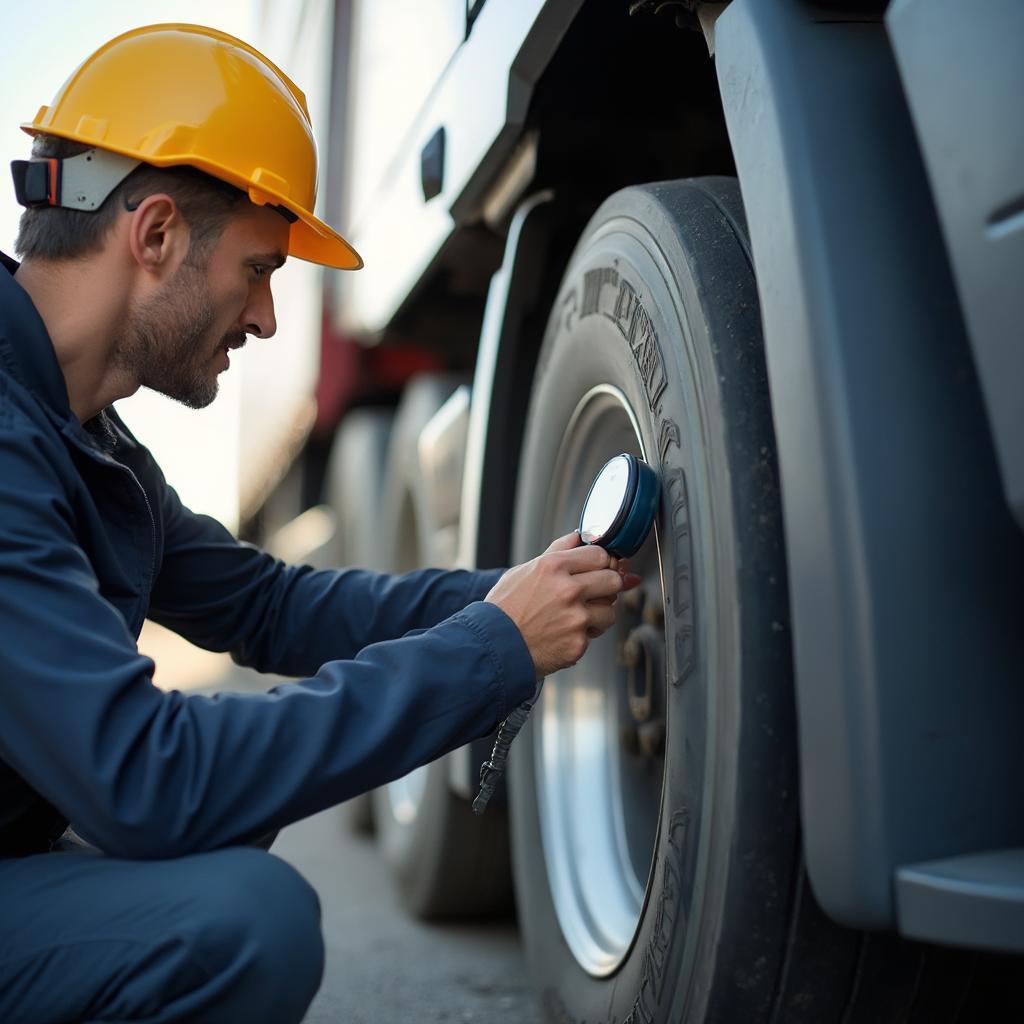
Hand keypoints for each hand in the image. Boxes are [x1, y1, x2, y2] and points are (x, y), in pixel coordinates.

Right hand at [486, 531, 641, 677]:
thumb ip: (557, 551)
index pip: (600, 555)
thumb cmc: (505, 608)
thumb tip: (580, 538)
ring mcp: (575, 618)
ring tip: (575, 616)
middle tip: (594, 593)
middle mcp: (568, 590)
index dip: (601, 562)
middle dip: (606, 586)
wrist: (492, 647)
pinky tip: (564, 634)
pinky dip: (583, 635)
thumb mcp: (525, 570)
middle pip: (613, 580)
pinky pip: (595, 634)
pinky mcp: (578, 643)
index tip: (598, 569)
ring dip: (598, 614)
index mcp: (554, 566)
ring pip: (610, 610)